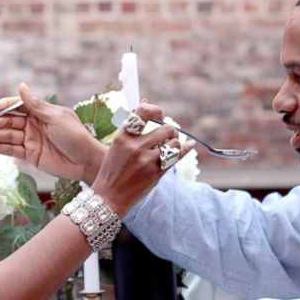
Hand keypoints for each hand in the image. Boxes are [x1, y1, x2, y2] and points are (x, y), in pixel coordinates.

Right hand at [0, 83, 106, 182]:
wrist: (86, 161)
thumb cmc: (75, 136)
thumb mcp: (56, 117)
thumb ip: (36, 105)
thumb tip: (21, 86)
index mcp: (41, 112)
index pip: (19, 106)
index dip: (6, 106)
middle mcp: (34, 124)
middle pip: (10, 122)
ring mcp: (31, 139)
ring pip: (9, 136)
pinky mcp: (31, 155)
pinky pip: (12, 150)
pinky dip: (0, 148)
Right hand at [91, 102, 195, 216]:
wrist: (109, 197)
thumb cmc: (112, 170)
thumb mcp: (117, 145)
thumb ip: (132, 127)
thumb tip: (145, 102)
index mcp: (123, 137)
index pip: (143, 113)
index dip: (155, 110)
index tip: (158, 114)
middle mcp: (136, 147)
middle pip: (165, 128)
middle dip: (169, 131)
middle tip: (167, 136)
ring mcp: (147, 161)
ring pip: (173, 143)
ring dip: (174, 143)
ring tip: (168, 147)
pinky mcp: (156, 173)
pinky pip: (176, 157)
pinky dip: (185, 149)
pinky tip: (190, 145)